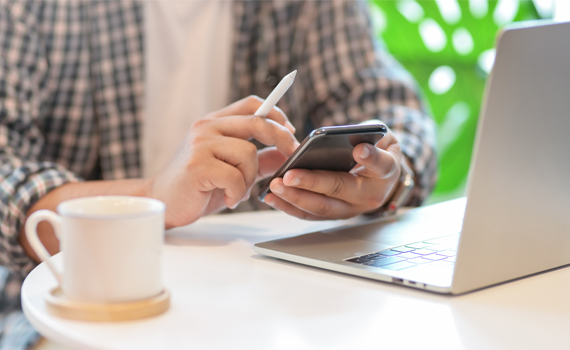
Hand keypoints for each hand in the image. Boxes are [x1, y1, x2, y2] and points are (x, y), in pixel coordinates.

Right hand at [149, 96, 298, 227]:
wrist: (161, 202)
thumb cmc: (198, 186)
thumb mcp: (233, 170)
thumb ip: (258, 161)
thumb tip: (285, 155)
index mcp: (214, 123)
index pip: (251, 104)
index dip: (276, 114)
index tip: (290, 131)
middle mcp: (206, 127)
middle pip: (257, 122)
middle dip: (281, 139)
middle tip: (291, 155)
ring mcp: (200, 144)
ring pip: (249, 153)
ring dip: (250, 178)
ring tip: (238, 192)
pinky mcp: (198, 165)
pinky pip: (236, 177)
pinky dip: (238, 193)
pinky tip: (229, 200)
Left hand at [263, 128, 401, 219]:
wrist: (381, 177)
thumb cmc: (378, 151)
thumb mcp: (382, 138)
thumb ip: (370, 134)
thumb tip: (352, 139)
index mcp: (386, 171)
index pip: (381, 165)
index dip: (371, 158)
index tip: (359, 150)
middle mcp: (370, 195)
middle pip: (340, 189)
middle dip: (312, 183)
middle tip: (290, 175)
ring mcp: (351, 208)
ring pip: (321, 207)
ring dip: (295, 198)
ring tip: (275, 186)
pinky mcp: (334, 214)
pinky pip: (310, 214)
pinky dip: (289, 207)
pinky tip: (272, 197)